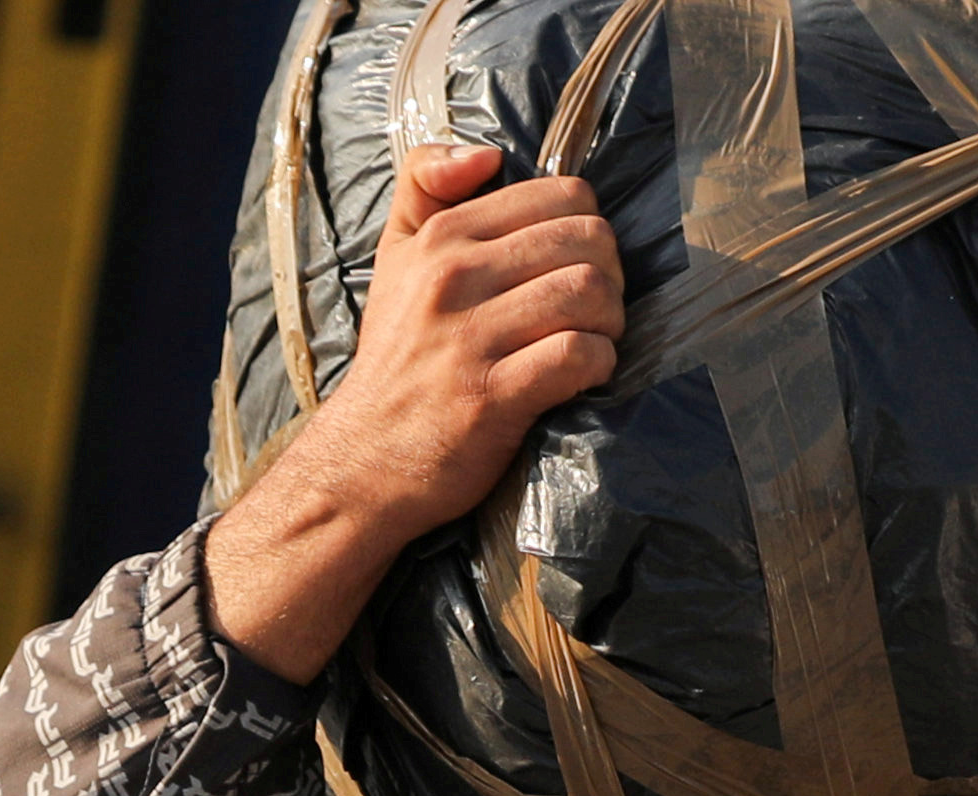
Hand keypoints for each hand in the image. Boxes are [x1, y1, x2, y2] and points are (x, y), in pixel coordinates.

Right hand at [205, 143, 625, 681]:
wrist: (365, 459)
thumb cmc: (397, 358)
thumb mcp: (394, 257)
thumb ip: (425, 186)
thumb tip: (486, 154)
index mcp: (441, 236)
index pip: (560, 195)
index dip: (588, 228)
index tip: (575, 267)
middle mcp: (454, 277)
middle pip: (587, 240)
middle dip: (612, 274)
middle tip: (598, 309)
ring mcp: (472, 338)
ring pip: (589, 293)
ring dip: (610, 321)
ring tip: (595, 341)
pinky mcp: (492, 396)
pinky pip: (578, 356)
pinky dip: (599, 364)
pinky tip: (585, 375)